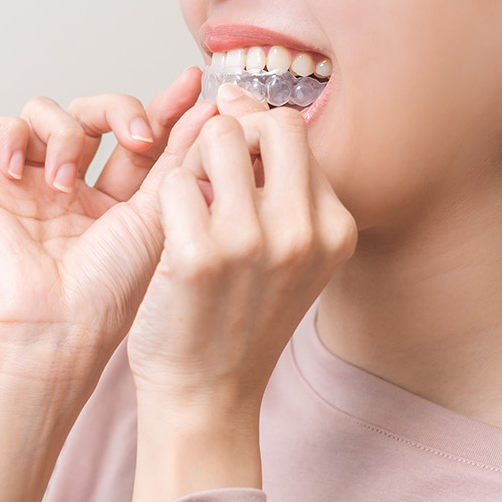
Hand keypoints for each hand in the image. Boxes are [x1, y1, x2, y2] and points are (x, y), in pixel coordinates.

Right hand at [0, 67, 213, 364]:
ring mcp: (24, 183)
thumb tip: (210, 110)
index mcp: (112, 199)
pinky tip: (24, 173)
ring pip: (42, 112)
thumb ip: (179, 158)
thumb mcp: (159, 214)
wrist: (56, 325)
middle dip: (117, 110)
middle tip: (136, 136)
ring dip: (62, 132)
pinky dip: (8, 135)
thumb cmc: (108, 290)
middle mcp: (68, 186)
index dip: (162, 106)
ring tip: (66, 183)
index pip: (135, 134)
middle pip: (91, 113)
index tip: (191, 83)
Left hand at [128, 82, 357, 412]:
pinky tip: (169, 234)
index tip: (230, 145)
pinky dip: (165, 199)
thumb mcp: (289, 256)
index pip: (296, 133)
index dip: (254, 130)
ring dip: (194, 162)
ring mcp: (253, 243)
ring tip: (189, 204)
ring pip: (217, 140)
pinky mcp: (200, 255)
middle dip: (231, 132)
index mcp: (335, 228)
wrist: (208, 396)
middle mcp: (303, 232)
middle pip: (269, 123)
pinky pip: (175, 181)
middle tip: (209, 170)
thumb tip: (241, 105)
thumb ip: (283, 188)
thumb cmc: (238, 321)